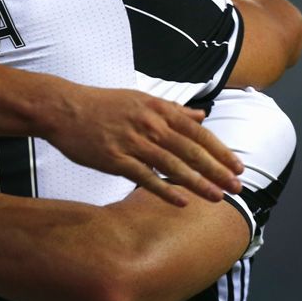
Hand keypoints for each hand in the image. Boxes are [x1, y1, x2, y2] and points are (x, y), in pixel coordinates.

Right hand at [43, 86, 242, 205]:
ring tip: (217, 197)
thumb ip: (173, 109)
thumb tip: (201, 115)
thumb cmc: (103, 104)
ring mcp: (132, 142)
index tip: (237, 166)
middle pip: (190, 150)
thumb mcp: (141, 99)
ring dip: (197, 183)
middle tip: (237, 187)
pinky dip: (164, 189)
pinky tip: (181, 201)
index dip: (220, 150)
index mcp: (158, 109)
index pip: (198, 131)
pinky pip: (144, 177)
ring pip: (172, 165)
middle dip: (217, 170)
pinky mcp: (115, 159)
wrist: (64, 108)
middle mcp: (150, 124)